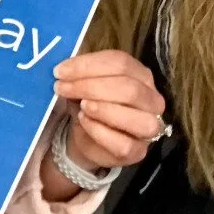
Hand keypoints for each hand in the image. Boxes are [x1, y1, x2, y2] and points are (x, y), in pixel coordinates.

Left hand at [53, 50, 166, 169]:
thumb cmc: (91, 105)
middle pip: (129, 88)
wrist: (88, 139)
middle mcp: (152, 99)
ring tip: (80, 106)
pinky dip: (99, 130)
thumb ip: (80, 74)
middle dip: (91, 86)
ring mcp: (149, 127)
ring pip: (134, 117)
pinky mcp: (138, 151)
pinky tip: (84, 121)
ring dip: (102, 109)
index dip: (89, 65)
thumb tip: (65, 69)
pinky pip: (122, 143)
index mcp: (141, 75)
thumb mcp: (84, 84)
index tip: (61, 71)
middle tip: (63, 87)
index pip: (121, 62)